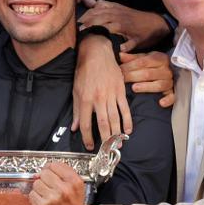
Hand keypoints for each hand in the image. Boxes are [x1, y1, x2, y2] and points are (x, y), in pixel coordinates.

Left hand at [29, 163, 91, 204]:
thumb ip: (62, 172)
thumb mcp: (76, 185)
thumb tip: (40, 171)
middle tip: (51, 187)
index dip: (51, 169)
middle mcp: (64, 190)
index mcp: (74, 182)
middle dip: (45, 179)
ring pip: (36, 183)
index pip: (54, 165)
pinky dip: (36, 198)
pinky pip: (32, 194)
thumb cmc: (74, 204)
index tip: (52, 174)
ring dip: (40, 188)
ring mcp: (52, 199)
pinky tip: (44, 202)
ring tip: (48, 195)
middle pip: (44, 173)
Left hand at [72, 34, 130, 149]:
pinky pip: (125, 109)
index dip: (87, 137)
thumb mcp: (76, 90)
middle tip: (107, 150)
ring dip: (117, 133)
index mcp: (85, 99)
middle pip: (103, 124)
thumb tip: (75, 128)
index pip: (86, 123)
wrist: (97, 54)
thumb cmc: (84, 72)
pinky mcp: (120, 91)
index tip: (90, 146)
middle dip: (105, 139)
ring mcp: (110, 95)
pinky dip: (128, 121)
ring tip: (118, 144)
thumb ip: (77, 111)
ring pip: (115, 118)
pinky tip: (128, 130)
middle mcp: (98, 99)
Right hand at [79, 0, 170, 51]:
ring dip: (89, 13)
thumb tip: (117, 50)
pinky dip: (96, 5)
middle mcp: (117, 15)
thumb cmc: (146, 35)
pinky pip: (104, 3)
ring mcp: (117, 9)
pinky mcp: (119, 6)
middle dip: (86, 21)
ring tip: (80, 20)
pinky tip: (91, 9)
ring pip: (99, 9)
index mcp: (120, 25)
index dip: (91, 28)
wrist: (156, 23)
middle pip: (97, 15)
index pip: (102, 25)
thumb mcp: (138, 43)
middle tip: (77, 28)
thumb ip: (128, 46)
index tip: (82, 33)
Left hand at [119, 51, 173, 106]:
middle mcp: (166, 70)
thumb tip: (120, 55)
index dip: (130, 66)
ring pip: (159, 85)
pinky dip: (168, 100)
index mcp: (160, 59)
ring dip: (147, 87)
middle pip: (148, 74)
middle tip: (121, 79)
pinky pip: (173, 96)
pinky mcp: (173, 92)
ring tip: (134, 88)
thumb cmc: (154, 64)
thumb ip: (133, 58)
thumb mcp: (145, 58)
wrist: (173, 70)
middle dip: (133, 76)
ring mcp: (171, 82)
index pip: (143, 62)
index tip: (119, 70)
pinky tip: (161, 103)